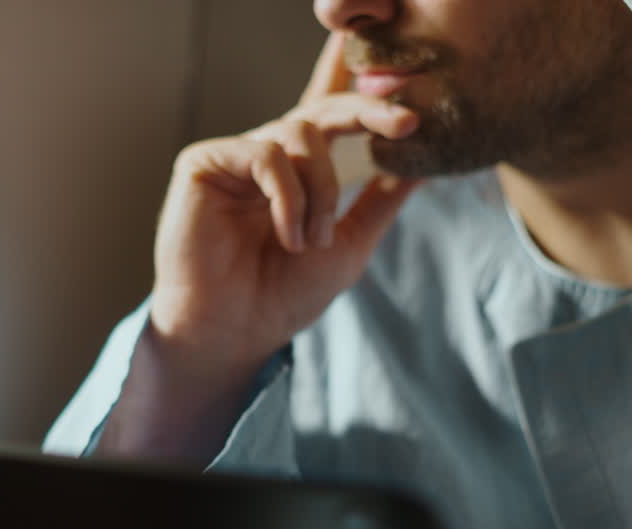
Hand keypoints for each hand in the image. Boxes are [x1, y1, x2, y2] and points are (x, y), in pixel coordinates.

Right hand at [149, 32, 420, 385]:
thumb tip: (426, 164)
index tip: (411, 97)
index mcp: (300, 170)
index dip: (364, 93)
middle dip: (368, 110)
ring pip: (300, 132)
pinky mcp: (205, 162)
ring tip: (314, 240)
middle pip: (322, 108)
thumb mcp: (350, 244)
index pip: (333, 114)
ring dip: (321, 189)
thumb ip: (381, 201)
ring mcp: (236, 156)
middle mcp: (268, 155)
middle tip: (406, 123)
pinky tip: (289, 236)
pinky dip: (289, 197)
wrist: (234, 330)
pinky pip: (266, 154)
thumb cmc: (283, 295)